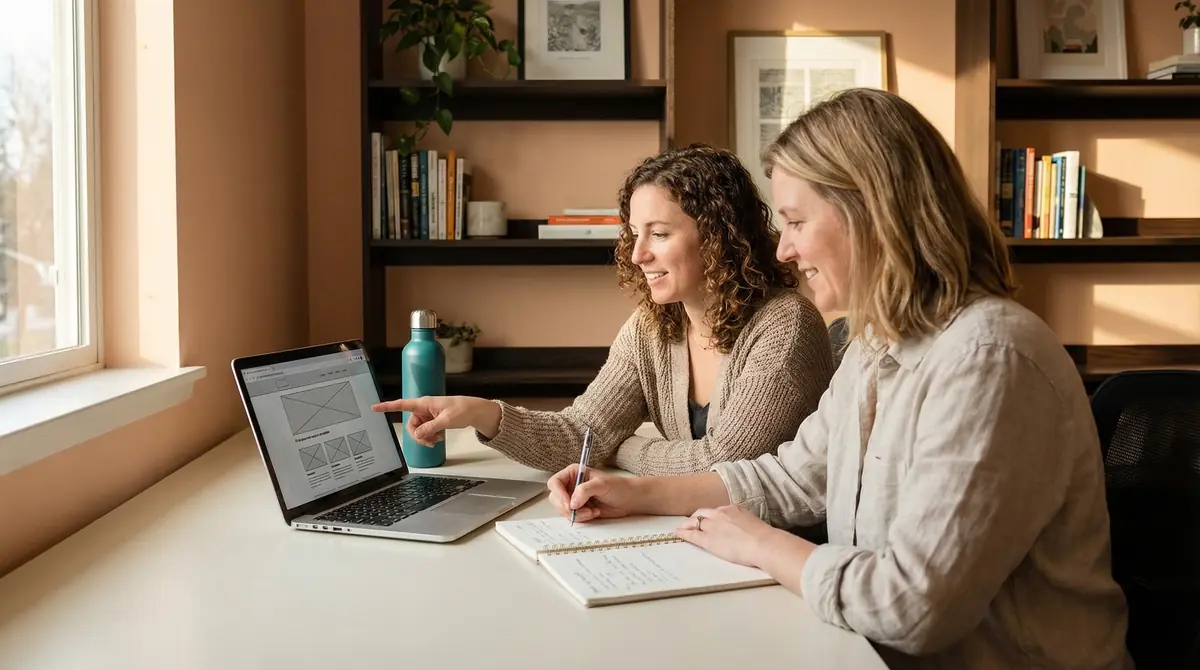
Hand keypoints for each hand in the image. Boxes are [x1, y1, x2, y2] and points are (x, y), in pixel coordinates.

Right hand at [370, 395, 496, 444]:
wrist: (474, 411)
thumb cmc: (462, 410)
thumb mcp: (446, 420)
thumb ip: (430, 428)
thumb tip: (417, 435)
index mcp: (424, 403)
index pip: (402, 404)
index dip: (387, 406)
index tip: (374, 407)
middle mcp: (423, 409)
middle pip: (411, 425)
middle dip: (418, 436)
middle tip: (429, 442)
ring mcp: (427, 415)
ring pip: (418, 430)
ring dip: (425, 438)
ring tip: (437, 440)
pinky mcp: (432, 421)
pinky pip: (425, 431)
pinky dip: (429, 437)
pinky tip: (438, 439)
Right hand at [546, 464, 638, 522]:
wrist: (628, 500)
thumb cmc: (618, 487)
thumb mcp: (602, 484)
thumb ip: (585, 490)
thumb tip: (572, 502)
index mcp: (574, 473)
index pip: (555, 482)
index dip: (559, 493)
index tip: (568, 503)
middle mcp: (571, 485)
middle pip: (556, 498)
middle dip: (567, 507)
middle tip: (579, 510)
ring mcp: (574, 499)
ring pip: (563, 510)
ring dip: (576, 514)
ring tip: (592, 511)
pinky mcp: (579, 510)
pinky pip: (572, 517)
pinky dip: (581, 518)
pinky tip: (594, 513)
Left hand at [675, 504, 776, 567]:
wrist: (763, 544)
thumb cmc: (764, 538)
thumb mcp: (753, 523)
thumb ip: (744, 523)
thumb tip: (744, 530)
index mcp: (733, 509)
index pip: (716, 511)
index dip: (710, 516)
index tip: (707, 519)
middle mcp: (721, 514)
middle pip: (702, 514)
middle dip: (695, 518)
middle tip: (690, 523)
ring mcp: (713, 526)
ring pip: (695, 522)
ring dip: (687, 525)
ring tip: (681, 528)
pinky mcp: (708, 540)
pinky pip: (692, 535)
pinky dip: (683, 533)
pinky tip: (678, 533)